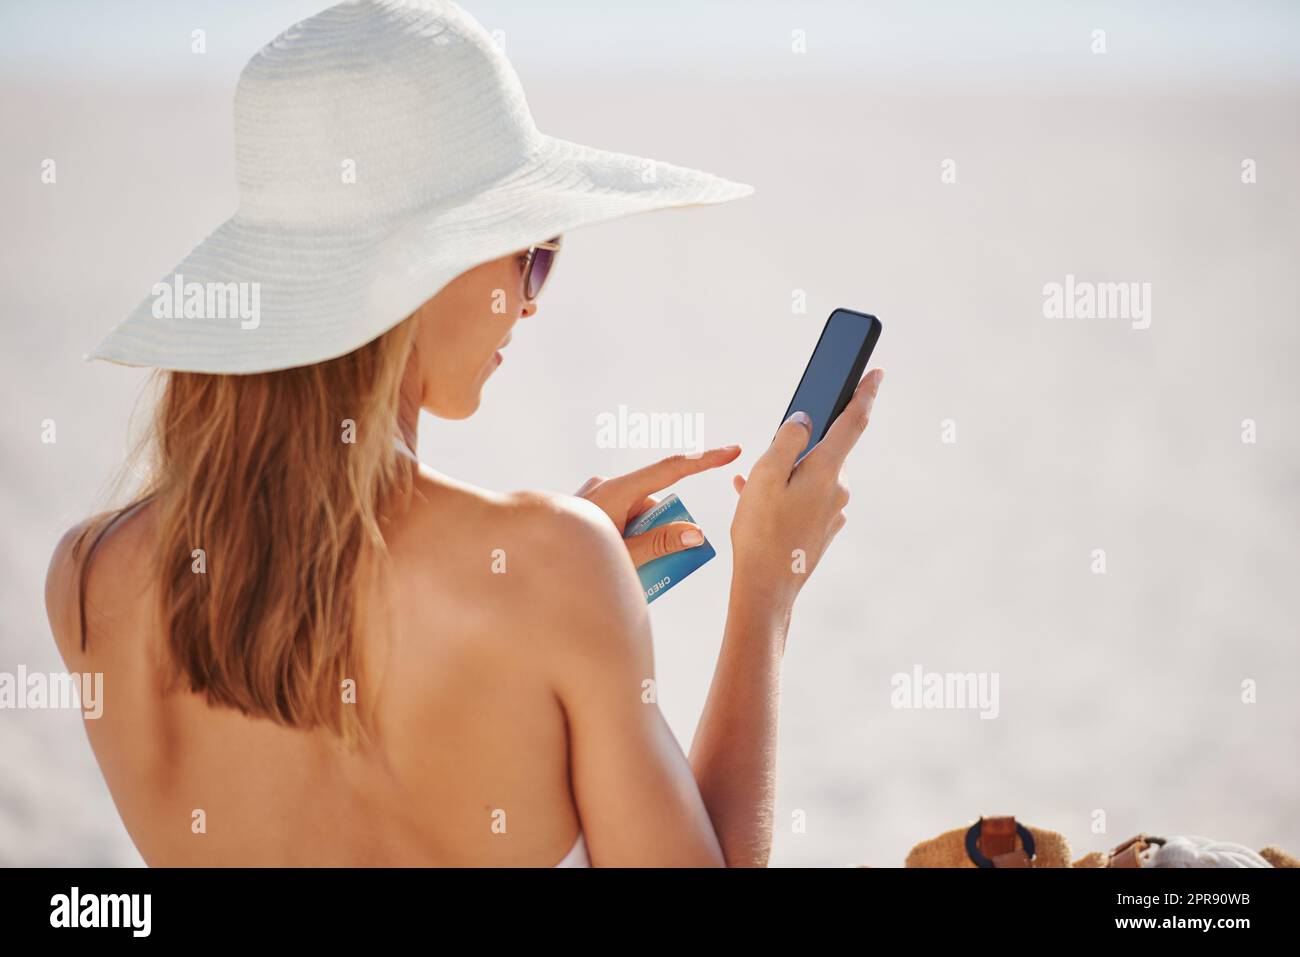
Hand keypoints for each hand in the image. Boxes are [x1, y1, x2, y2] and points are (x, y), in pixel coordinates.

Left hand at [576, 446, 742, 567]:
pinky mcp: (589, 506)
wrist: (523, 558)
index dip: (703, 461)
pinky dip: (627, 536)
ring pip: (637, 513)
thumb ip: (662, 543)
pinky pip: (620, 517)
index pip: (670, 469)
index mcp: (617, 490)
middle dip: (660, 529)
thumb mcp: (625, 556)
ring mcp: (596, 495)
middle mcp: (607, 486)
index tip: (731, 452)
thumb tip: (697, 533)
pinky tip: (610, 559)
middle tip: (650, 562)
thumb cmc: (573, 559)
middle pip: (654, 502)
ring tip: (623, 567)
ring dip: (641, 537)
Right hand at [730, 368, 883, 609]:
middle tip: (767, 460)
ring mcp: (833, 511)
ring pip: (809, 477)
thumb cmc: (761, 531)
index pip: (854, 421)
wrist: (766, 588)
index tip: (876, 373)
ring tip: (750, 490)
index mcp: (827, 470)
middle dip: (797, 448)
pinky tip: (756, 504)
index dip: (865, 393)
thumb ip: (787, 440)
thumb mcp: (765, 476)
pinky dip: (784, 495)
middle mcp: (838, 489)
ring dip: (784, 475)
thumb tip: (804, 419)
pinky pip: (805, 499)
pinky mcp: (824, 529)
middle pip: (823, 451)